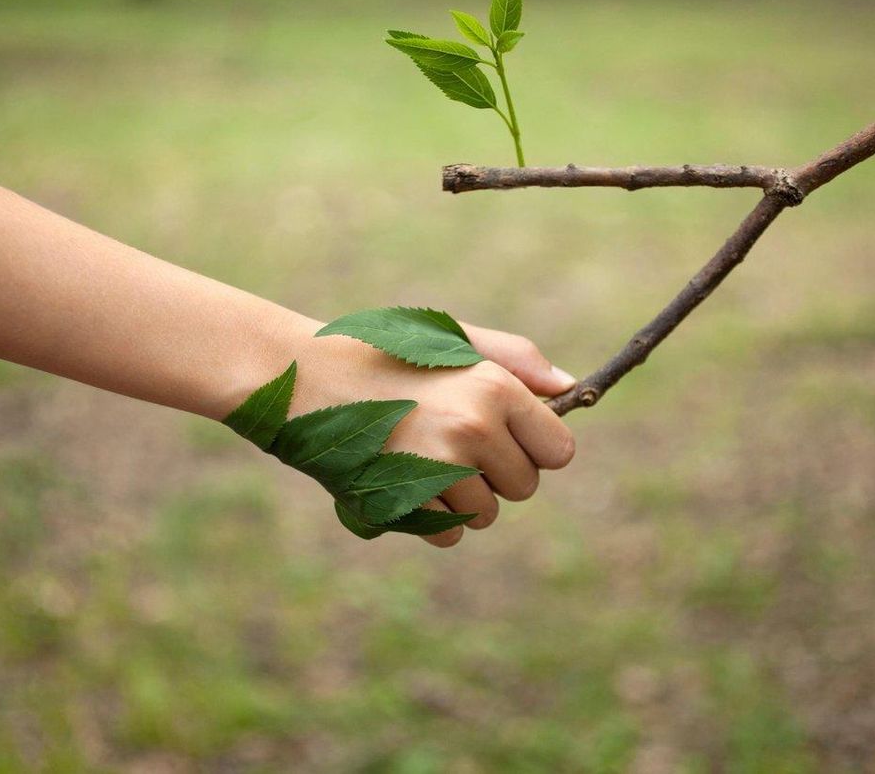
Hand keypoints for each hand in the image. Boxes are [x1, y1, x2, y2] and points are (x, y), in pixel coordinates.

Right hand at [287, 316, 576, 546]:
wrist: (303, 376)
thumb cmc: (384, 353)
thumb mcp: (452, 340)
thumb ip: (517, 360)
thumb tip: (571, 389)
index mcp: (494, 386)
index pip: (559, 451)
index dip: (534, 447)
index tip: (506, 436)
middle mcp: (474, 428)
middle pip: (525, 487)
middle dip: (497, 474)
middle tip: (450, 440)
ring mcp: (438, 469)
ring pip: (486, 515)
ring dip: (461, 497)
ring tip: (419, 455)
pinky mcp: (405, 502)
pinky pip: (447, 534)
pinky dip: (429, 518)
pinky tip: (401, 478)